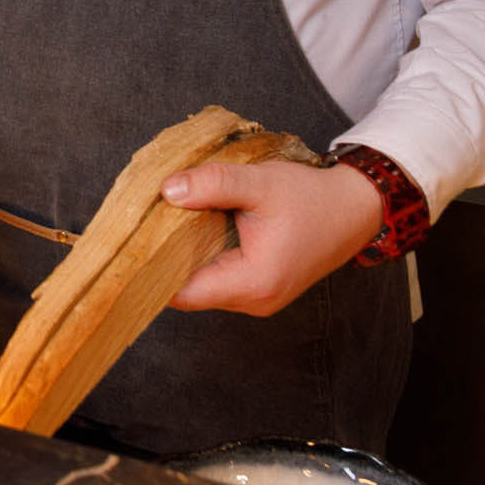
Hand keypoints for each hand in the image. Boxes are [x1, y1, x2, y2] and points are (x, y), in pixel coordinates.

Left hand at [158, 160, 384, 315]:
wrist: (356, 208)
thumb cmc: (311, 198)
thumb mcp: (259, 183)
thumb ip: (213, 184)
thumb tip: (166, 190)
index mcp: (252, 284)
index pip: (181, 292)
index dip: (150, 271)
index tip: (128, 244)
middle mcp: (254, 301)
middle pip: (188, 289)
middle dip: (163, 259)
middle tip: (140, 225)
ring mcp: (258, 298)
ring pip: (202, 283)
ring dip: (183, 256)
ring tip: (164, 223)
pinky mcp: (260, 286)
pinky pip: (218, 277)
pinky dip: (202, 256)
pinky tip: (190, 229)